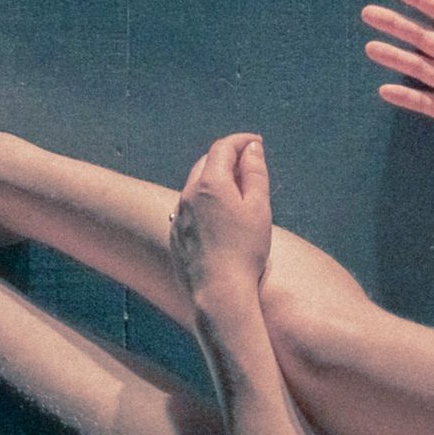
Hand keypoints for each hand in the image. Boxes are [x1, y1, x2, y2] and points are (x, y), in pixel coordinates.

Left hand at [171, 133, 272, 303]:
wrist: (219, 293)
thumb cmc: (245, 250)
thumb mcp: (259, 208)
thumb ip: (255, 173)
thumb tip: (251, 148)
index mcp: (210, 183)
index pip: (223, 148)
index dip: (241, 141)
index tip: (256, 142)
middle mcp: (188, 195)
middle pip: (206, 163)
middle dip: (227, 158)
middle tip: (249, 164)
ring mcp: (177, 216)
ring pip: (195, 187)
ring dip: (215, 181)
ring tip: (237, 192)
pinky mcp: (174, 235)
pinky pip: (189, 209)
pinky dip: (204, 203)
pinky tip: (219, 218)